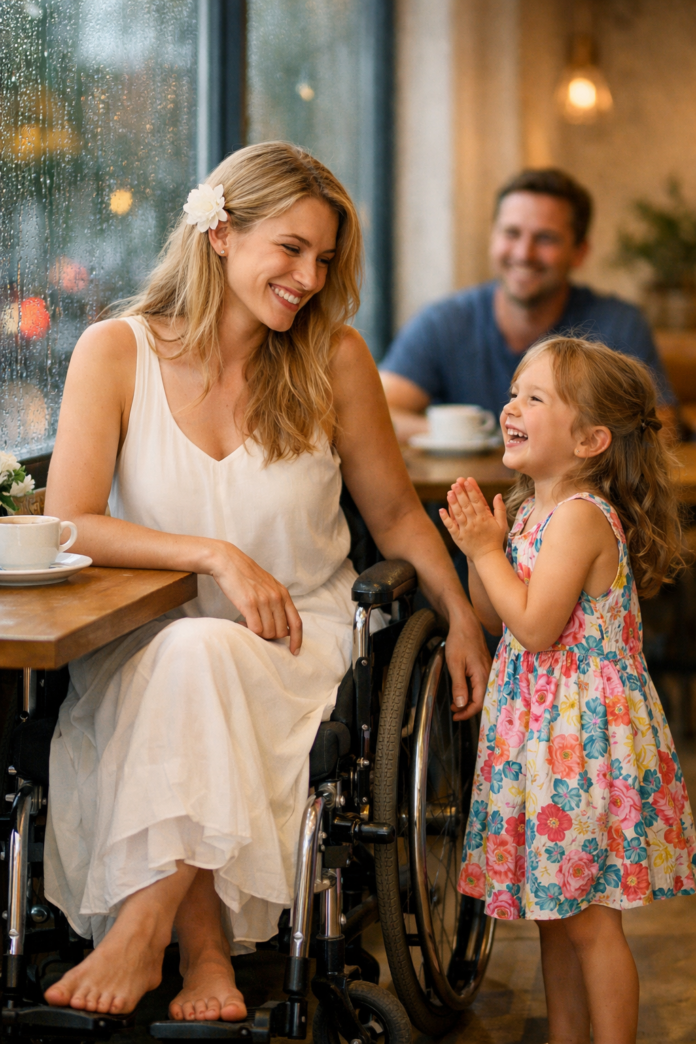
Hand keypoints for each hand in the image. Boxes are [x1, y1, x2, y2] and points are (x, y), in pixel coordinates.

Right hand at [208, 541, 302, 653]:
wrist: (228, 561)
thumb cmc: (246, 575)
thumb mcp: (269, 586)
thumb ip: (277, 602)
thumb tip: (282, 626)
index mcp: (283, 594)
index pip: (296, 623)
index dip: (297, 640)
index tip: (295, 651)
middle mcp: (276, 597)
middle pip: (281, 632)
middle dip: (270, 637)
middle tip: (257, 630)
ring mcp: (264, 600)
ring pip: (268, 632)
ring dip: (258, 634)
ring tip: (247, 624)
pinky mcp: (249, 603)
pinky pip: (256, 629)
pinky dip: (249, 631)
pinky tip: (241, 623)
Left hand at [440, 478, 507, 561]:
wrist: (488, 557)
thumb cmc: (495, 539)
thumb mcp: (501, 524)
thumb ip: (500, 509)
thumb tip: (498, 495)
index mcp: (485, 518)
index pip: (477, 501)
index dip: (472, 490)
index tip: (468, 480)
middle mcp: (474, 523)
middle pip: (466, 506)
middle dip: (461, 493)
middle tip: (456, 483)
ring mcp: (465, 530)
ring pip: (458, 515)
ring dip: (453, 503)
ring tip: (449, 492)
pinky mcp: (458, 537)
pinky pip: (451, 527)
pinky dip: (446, 519)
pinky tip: (441, 510)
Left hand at [445, 607, 491, 721]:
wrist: (465, 623)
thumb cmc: (460, 641)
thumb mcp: (455, 665)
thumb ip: (459, 686)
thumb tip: (461, 705)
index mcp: (482, 676)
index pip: (478, 703)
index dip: (467, 713)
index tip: (456, 716)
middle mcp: (488, 674)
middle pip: (481, 699)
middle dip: (467, 708)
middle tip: (454, 711)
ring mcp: (487, 670)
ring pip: (480, 692)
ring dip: (468, 700)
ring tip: (455, 703)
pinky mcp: (484, 666)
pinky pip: (480, 684)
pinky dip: (471, 691)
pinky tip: (462, 690)